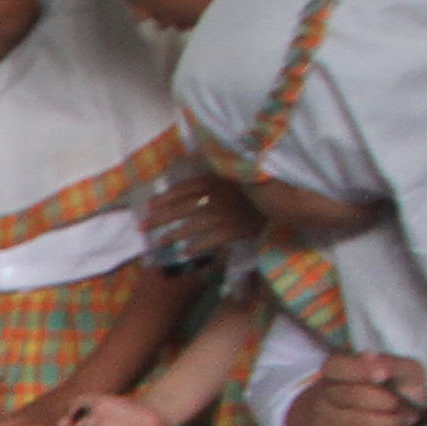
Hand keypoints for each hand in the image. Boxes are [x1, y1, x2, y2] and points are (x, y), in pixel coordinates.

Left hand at [136, 174, 258, 264]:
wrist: (284, 201)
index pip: (185, 189)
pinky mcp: (237, 229)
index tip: (149, 206)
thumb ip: (214, 178)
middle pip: (183, 207)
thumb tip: (188, 172)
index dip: (165, 197)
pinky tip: (185, 253)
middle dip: (161, 217)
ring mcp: (227, 213)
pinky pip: (212, 240)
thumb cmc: (256, 190)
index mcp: (217, 180)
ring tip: (159, 242)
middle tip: (142, 226)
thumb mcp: (234, 178)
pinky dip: (198, 246)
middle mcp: (219, 195)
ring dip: (174, 234)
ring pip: (194, 224)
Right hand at [288, 352, 426, 425]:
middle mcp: (324, 393)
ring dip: (388, 422)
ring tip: (408, 419)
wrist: (357, 412)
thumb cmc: (383, 386)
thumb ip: (403, 371)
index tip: (384, 374)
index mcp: (336, 368)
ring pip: (353, 422)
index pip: (339, 366)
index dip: (362, 370)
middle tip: (409, 405)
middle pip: (352, 396)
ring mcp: (324, 420)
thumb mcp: (396, 369)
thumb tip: (411, 390)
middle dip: (386, 402)